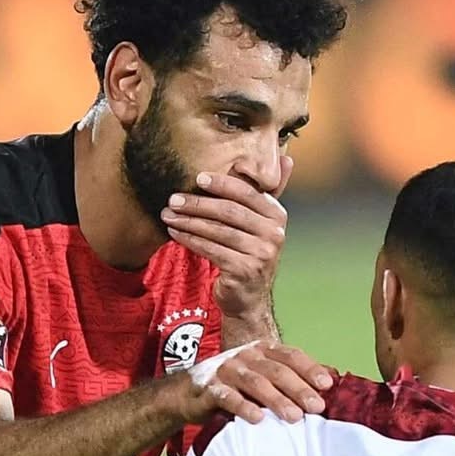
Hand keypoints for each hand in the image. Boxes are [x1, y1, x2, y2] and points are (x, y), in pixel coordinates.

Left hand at [162, 162, 291, 327]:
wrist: (248, 297)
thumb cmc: (248, 253)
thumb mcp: (260, 223)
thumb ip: (266, 194)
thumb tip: (287, 158)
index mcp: (277, 215)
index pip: (247, 193)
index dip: (221, 183)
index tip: (197, 178)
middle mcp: (274, 234)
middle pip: (229, 211)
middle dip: (198, 203)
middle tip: (173, 199)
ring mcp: (261, 254)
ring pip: (217, 230)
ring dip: (188, 221)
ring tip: (167, 214)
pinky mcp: (244, 271)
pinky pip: (211, 249)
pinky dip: (190, 239)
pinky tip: (175, 232)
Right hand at [167, 340, 331, 425]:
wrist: (187, 393)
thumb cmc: (233, 387)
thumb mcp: (262, 378)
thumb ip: (290, 378)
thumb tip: (329, 383)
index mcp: (262, 350)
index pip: (291, 356)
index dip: (310, 369)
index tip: (328, 385)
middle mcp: (246, 356)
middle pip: (277, 370)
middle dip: (299, 388)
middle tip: (317, 407)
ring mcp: (226, 370)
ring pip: (256, 383)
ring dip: (277, 400)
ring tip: (294, 417)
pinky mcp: (209, 388)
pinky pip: (228, 397)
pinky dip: (243, 407)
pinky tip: (257, 419)